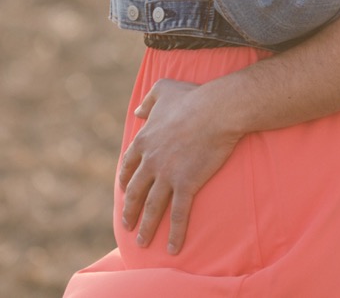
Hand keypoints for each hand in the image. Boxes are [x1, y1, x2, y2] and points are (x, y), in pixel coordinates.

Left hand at [117, 78, 244, 254]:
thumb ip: (147, 101)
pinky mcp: (186, 184)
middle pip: (135, 190)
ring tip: (140, 242)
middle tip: (126, 224)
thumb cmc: (192, 97)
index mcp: (144, 140)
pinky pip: (179, 214)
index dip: (125, 180)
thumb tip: (137, 111)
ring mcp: (167, 175)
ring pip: (152, 206)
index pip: (128, 165)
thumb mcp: (163, 90)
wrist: (216, 110)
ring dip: (145, 226)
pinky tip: (172, 248)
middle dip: (129, 209)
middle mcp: (151, 161)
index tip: (123, 191)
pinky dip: (175, 233)